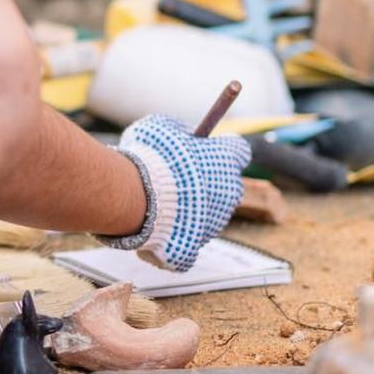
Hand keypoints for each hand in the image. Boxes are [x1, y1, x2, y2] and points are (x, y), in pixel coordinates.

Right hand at [107, 115, 251, 271]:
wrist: (135, 196)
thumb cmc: (148, 156)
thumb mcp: (160, 127)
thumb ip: (178, 130)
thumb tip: (184, 134)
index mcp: (226, 160)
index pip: (238, 151)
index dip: (221, 149)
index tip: (205, 149)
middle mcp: (229, 192)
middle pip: (224, 185)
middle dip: (204, 182)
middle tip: (176, 178)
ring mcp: (215, 222)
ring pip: (205, 213)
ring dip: (187, 208)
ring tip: (156, 203)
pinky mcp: (195, 246)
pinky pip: (186, 242)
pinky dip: (171, 237)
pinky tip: (153, 228)